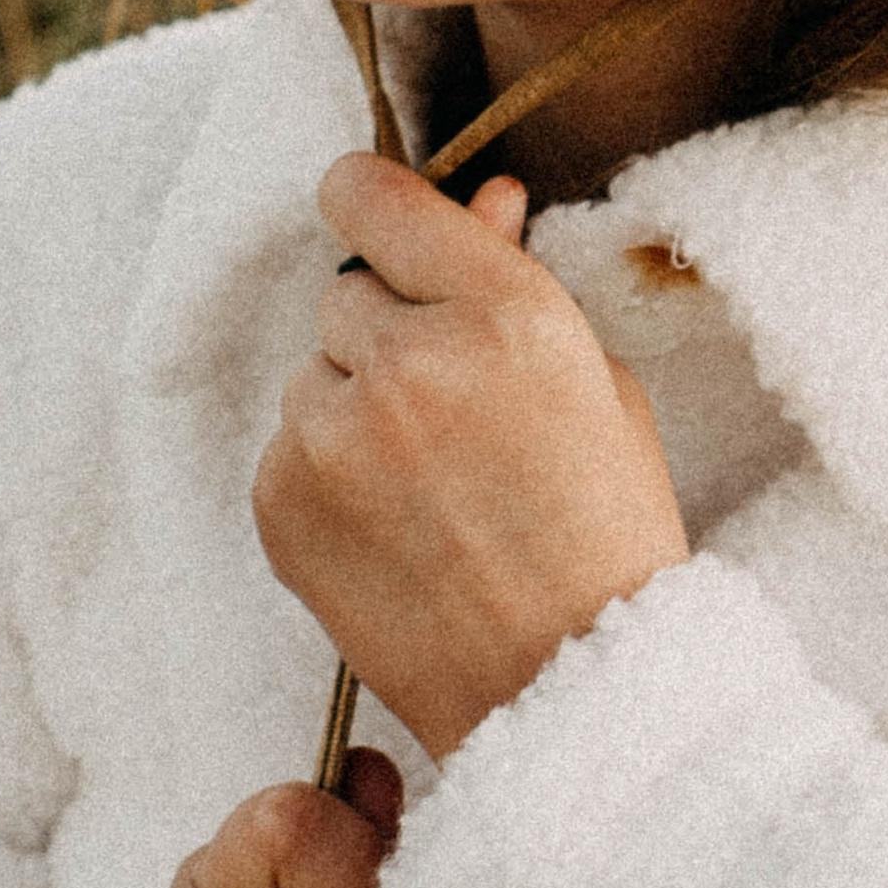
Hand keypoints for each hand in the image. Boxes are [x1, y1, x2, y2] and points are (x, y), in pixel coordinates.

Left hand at [254, 158, 691, 759]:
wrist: (572, 693)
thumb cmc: (605, 536)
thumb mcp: (598, 386)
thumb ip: (520, 283)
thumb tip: (485, 195)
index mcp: (504, 314)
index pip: (373, 194)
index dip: (374, 203)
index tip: (378, 224)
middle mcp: (408, 361)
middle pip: (345, 292)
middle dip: (390, 335)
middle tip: (456, 416)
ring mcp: (333, 437)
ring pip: (314, 375)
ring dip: (355, 410)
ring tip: (433, 490)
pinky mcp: (282, 506)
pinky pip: (288, 452)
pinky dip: (327, 481)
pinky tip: (395, 533)